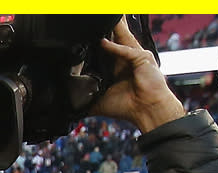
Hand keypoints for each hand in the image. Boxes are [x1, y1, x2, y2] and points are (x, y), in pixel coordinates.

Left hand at [90, 19, 184, 134]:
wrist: (146, 111)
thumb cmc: (128, 107)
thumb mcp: (100, 101)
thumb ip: (87, 98)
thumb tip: (71, 106)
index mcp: (119, 67)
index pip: (107, 47)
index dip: (99, 39)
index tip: (88, 31)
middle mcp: (128, 59)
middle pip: (116, 37)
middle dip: (109, 26)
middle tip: (98, 17)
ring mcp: (137, 56)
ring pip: (123, 37)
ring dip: (114, 27)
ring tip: (107, 17)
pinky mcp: (143, 58)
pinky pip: (126, 50)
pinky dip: (114, 47)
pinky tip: (103, 43)